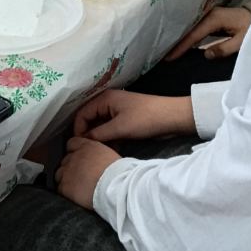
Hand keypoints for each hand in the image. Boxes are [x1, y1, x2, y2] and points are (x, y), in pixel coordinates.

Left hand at [55, 136, 120, 209]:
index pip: (72, 143)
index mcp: (86, 146)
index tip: (79, 159)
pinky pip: (60, 189)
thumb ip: (98, 155)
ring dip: (66, 179)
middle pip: (65, 160)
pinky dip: (66, 192)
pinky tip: (75, 196)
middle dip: (71, 167)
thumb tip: (97, 160)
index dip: (74, 151)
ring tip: (77, 187)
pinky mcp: (65, 187)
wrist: (115, 188)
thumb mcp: (110, 156)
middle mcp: (74, 156)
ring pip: (59, 174)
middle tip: (80, 177)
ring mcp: (67, 171)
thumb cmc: (119, 173)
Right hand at [73, 89, 194, 143]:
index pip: (82, 114)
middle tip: (87, 150)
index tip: (79, 146)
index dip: (78, 129)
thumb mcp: (120, 128)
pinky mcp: (125, 121)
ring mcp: (117, 112)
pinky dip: (109, 139)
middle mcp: (108, 103)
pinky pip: (110, 130)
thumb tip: (82, 141)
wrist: (172, 118)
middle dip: (88, 135)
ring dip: (99, 138)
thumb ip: (98, 134)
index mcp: (104, 99)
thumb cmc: (145, 119)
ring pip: (100, 126)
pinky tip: (111, 149)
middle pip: (90, 120)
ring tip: (99, 151)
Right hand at [165, 6, 250, 60]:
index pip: (194, 34)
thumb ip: (224, 48)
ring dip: (179, 39)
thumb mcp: (242, 41)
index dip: (181, 46)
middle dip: (174, 42)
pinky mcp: (208, 18)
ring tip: (166, 51)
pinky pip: (194, 28)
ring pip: (189, 28)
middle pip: (187, 30)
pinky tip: (179, 44)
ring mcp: (207, 15)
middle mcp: (208, 14)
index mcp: (214, 19)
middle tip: (160, 54)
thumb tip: (206, 54)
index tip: (169, 57)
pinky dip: (186, 36)